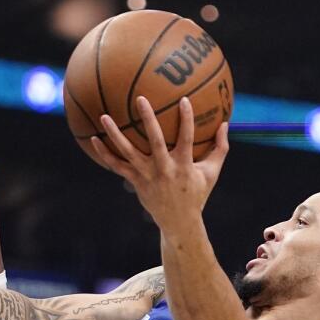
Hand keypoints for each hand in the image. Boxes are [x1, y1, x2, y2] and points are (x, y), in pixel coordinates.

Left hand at [88, 96, 229, 231]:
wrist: (178, 221)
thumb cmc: (197, 193)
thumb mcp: (212, 172)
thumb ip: (220, 148)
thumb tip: (226, 123)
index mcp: (184, 165)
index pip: (187, 138)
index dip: (186, 119)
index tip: (184, 100)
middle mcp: (164, 168)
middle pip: (154, 140)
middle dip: (148, 118)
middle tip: (140, 99)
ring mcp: (147, 175)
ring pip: (128, 152)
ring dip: (115, 134)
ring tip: (104, 117)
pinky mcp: (135, 180)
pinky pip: (116, 165)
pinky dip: (104, 153)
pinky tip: (94, 139)